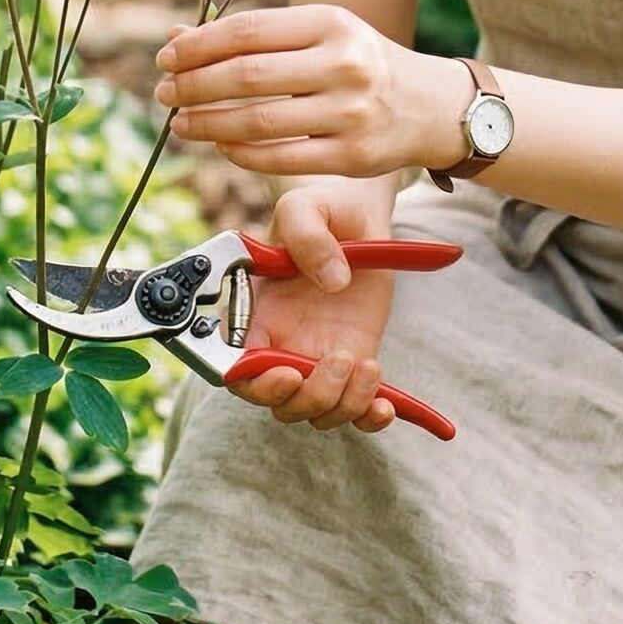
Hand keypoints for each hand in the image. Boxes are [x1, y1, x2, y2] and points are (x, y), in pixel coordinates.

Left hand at [153, 5, 457, 179]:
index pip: (248, 31)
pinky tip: (220, 145)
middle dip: (193, 86)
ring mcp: (349, 112)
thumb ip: (253, 37)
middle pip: (246, 76)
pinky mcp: (352, 156)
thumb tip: (176, 37)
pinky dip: (240, 154)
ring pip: (257, 122)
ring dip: (207, 124)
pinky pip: (280, 159)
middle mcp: (343, 64)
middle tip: (164, 93)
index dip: (198, 46)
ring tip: (180, 123)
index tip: (166, 58)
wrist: (431, 106)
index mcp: (331, 23)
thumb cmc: (362, 63)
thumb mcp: (319, 34)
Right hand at [228, 178, 402, 432]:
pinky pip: (355, 408)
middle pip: (279, 401)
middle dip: (308, 395)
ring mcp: (316, 356)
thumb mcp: (306, 206)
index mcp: (256, 313)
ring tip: (369, 366)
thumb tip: (332, 280)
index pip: (236, 368)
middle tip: (339, 359)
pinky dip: (368, 417)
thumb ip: (306, 234)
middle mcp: (281, 342)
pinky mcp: (352, 362)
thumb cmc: (321, 209)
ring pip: (316, 411)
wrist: (357, 217)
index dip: (255, 383)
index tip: (286, 373)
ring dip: (343, 403)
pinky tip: (385, 405)